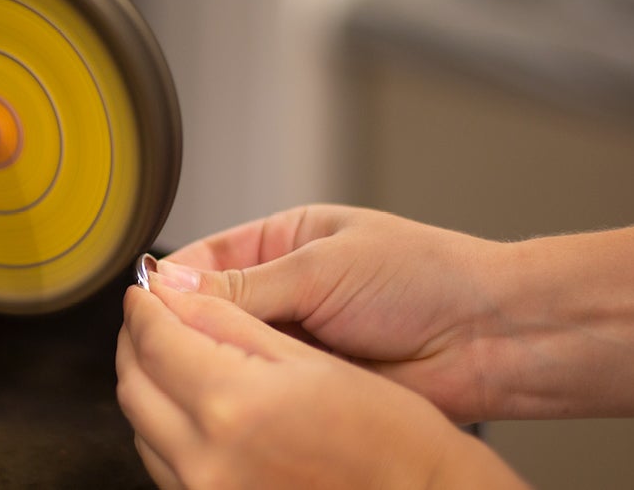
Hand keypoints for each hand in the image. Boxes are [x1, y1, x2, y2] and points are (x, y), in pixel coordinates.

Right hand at [115, 276, 524, 488]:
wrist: (487, 336)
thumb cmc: (425, 278)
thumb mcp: (322, 268)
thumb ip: (244, 285)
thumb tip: (172, 288)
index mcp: (284, 240)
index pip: (205, 260)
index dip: (172, 285)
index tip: (146, 306)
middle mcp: (285, 289)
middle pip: (210, 311)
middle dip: (190, 328)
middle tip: (165, 346)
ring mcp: (298, 338)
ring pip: (234, 354)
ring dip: (223, 362)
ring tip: (212, 368)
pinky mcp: (312, 383)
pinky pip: (265, 389)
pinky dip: (252, 393)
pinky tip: (244, 395)